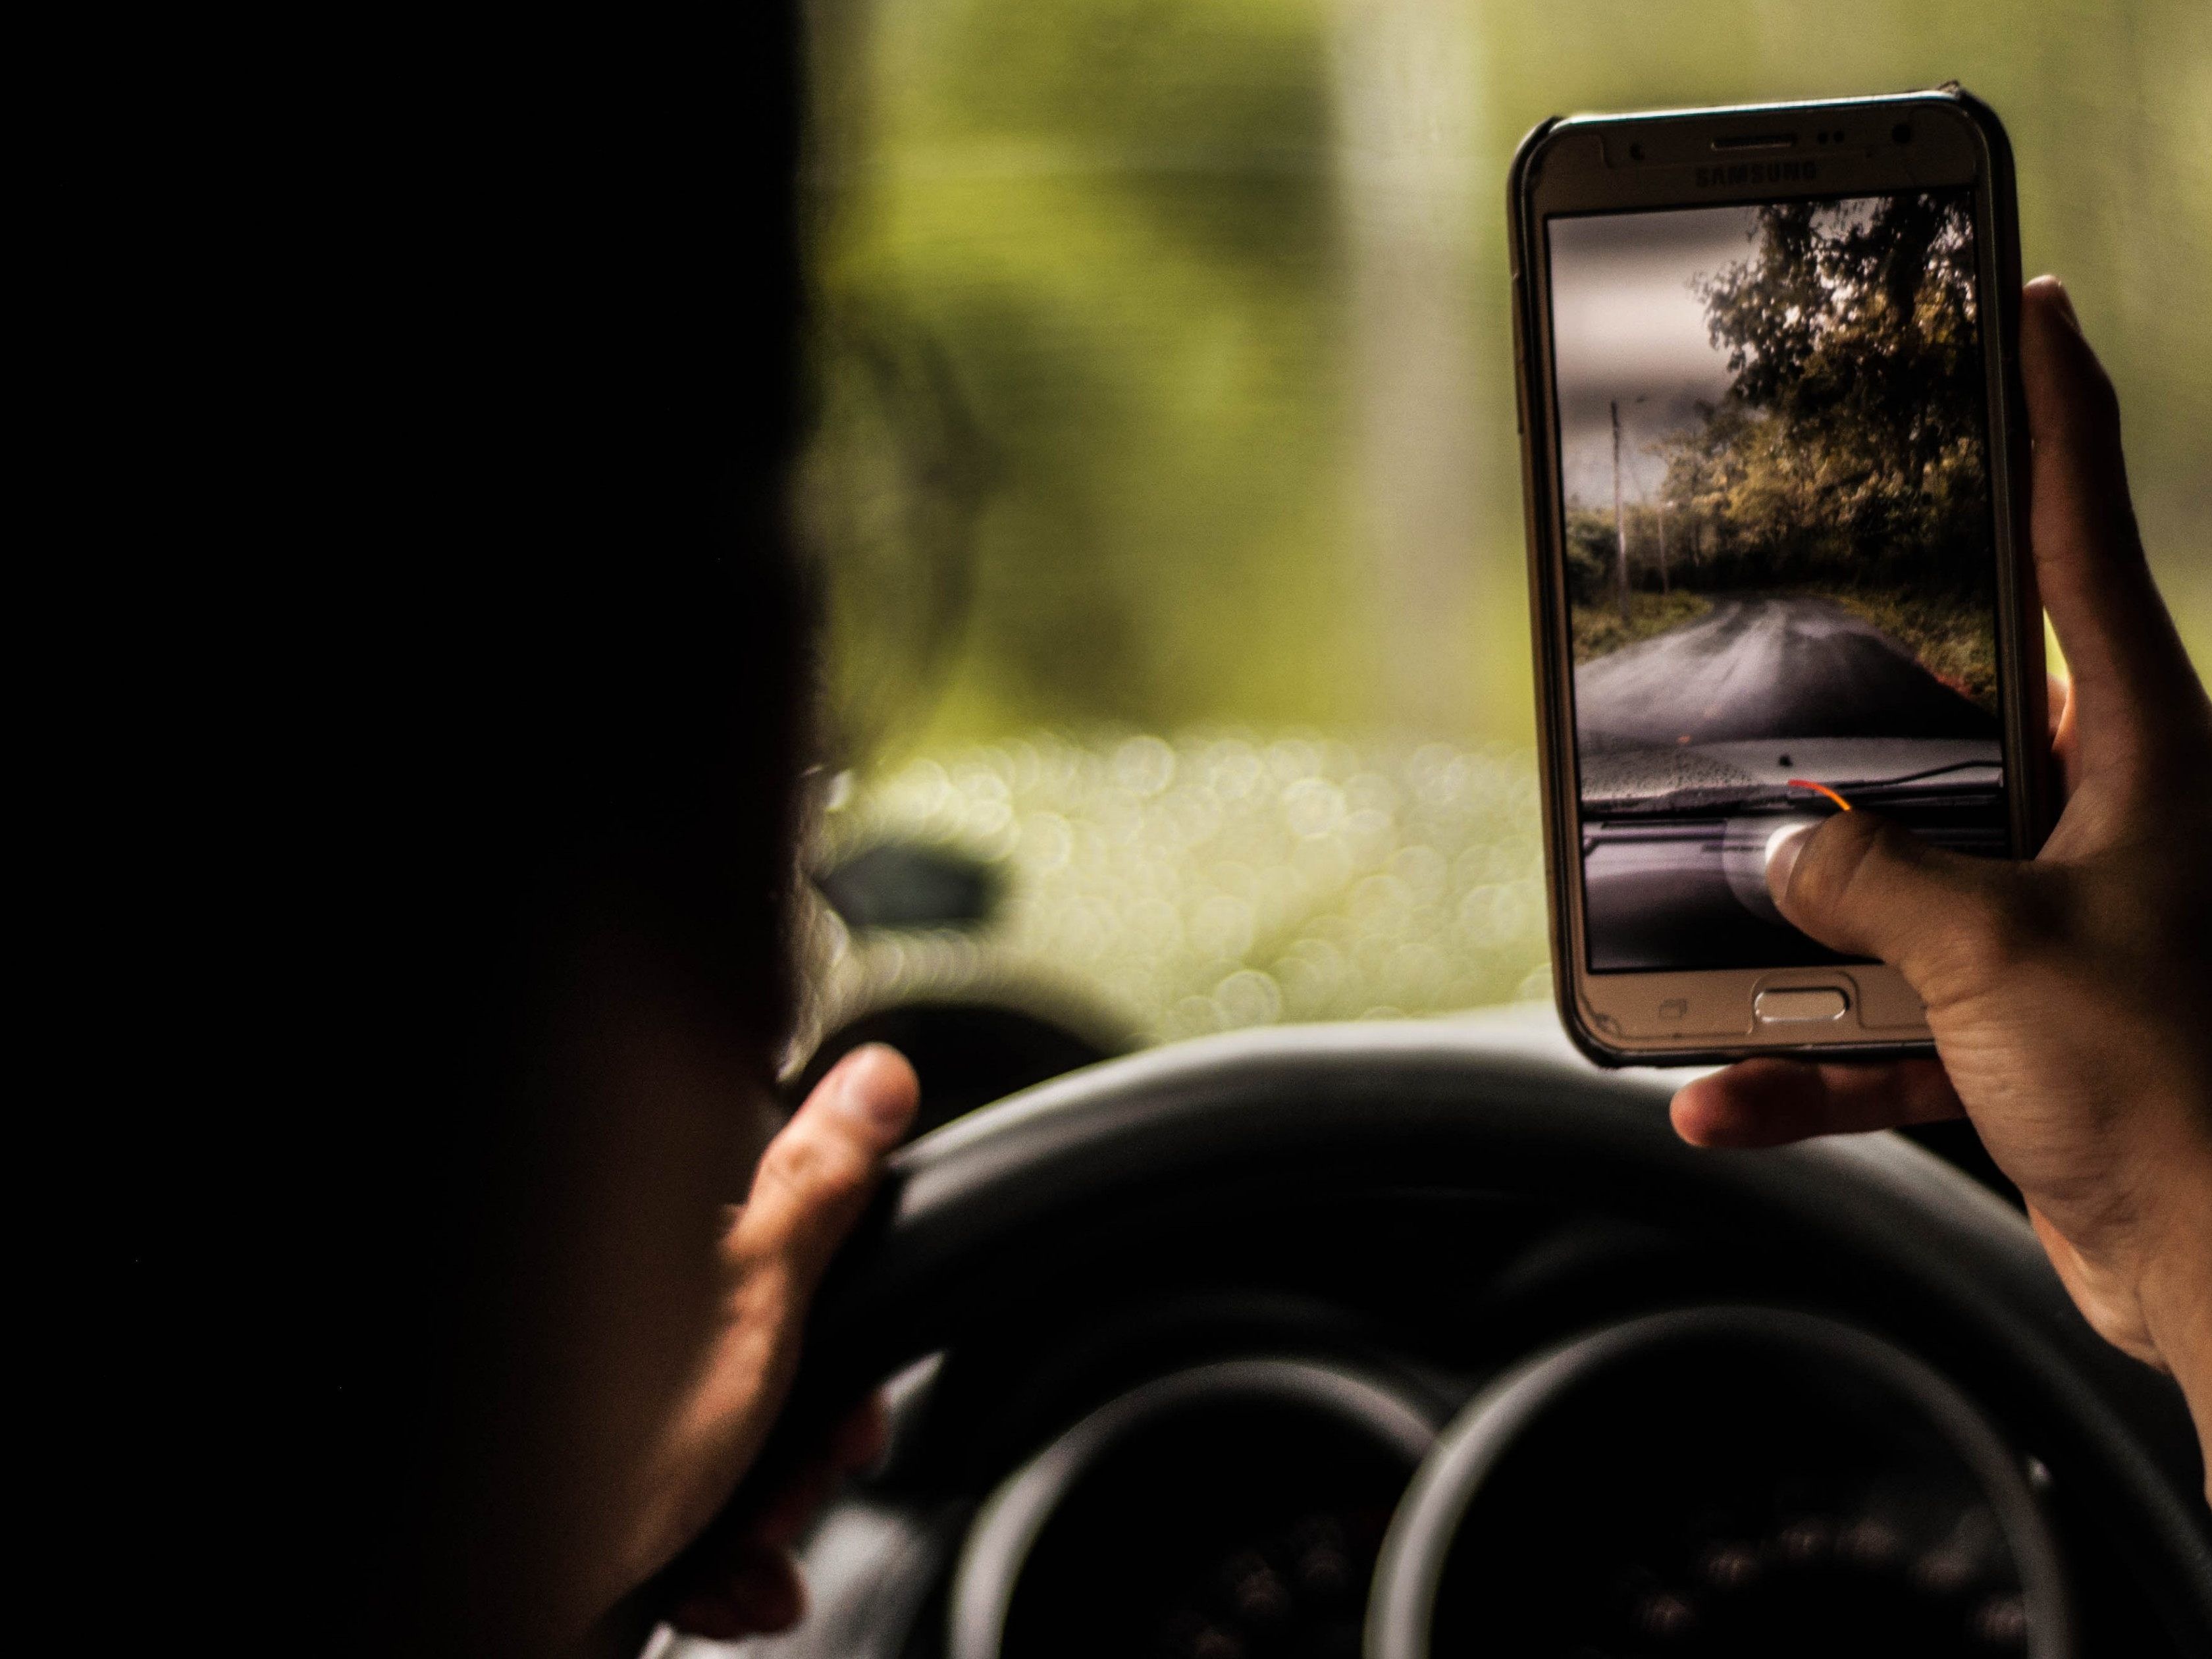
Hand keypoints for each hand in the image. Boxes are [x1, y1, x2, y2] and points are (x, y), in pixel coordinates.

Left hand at [600, 1043, 919, 1639]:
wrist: (505, 1584)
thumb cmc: (597, 1446)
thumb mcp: (748, 1302)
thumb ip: (817, 1190)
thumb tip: (875, 1079)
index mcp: (645, 1234)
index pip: (775, 1251)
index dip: (838, 1325)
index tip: (851, 1388)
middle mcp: (602, 1304)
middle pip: (752, 1355)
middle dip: (801, 1436)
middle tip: (798, 1479)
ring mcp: (582, 1395)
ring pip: (716, 1438)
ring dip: (763, 1507)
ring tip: (750, 1553)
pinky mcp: (575, 1476)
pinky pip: (665, 1499)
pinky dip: (708, 1547)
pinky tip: (718, 1580)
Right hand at [1669, 278, 2211, 1496]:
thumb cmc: (2172, 1089)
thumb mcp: (1997, 956)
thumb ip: (1870, 883)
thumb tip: (1780, 851)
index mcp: (2147, 751)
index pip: (2085, 540)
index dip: (2056, 415)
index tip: (2024, 309)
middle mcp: (2110, 817)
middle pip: (1962, 711)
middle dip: (1856, 707)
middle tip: (1773, 657)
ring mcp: (2063, 919)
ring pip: (1900, 885)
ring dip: (1800, 941)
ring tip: (1708, 953)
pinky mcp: (2023, 1021)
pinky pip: (1887, 1019)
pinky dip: (1809, 1062)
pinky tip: (1725, 1096)